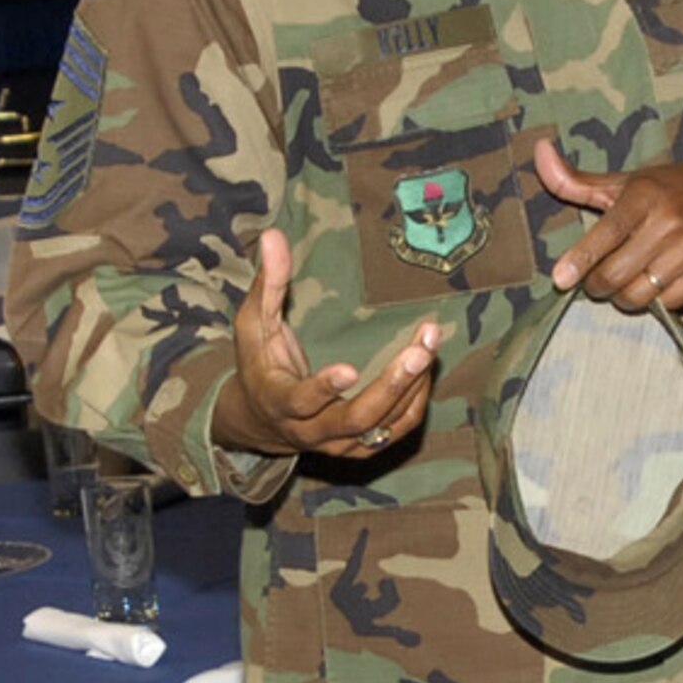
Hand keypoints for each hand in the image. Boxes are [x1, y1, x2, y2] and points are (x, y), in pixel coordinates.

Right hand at [218, 229, 440, 457]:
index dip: (323, 389)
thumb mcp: (253, 324)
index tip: (349, 367)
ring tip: (430, 343)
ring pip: (382, 426)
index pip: (300, 402)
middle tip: (420, 350)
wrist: (262, 419)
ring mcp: (338, 443)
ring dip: (412, 386)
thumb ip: (267, 284)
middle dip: (391, 385)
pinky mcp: (361, 447)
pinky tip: (426, 364)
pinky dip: (415, 398)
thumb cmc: (258, 362)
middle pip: (356, 419)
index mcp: (278, 402)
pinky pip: (397, 430)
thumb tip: (273, 235)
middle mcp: (310, 431)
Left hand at [535, 136, 682, 311]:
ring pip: (640, 295)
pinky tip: (653, 283)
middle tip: (595, 279)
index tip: (561, 279)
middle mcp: (671, 222)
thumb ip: (575, 180)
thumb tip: (539, 152)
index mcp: (644, 196)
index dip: (581, 259)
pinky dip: (653, 300)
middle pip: (617, 274)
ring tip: (623, 282)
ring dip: (622, 296)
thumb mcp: (622, 182)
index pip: (608, 233)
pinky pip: (667, 304)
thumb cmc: (664, 189)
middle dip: (597, 284)